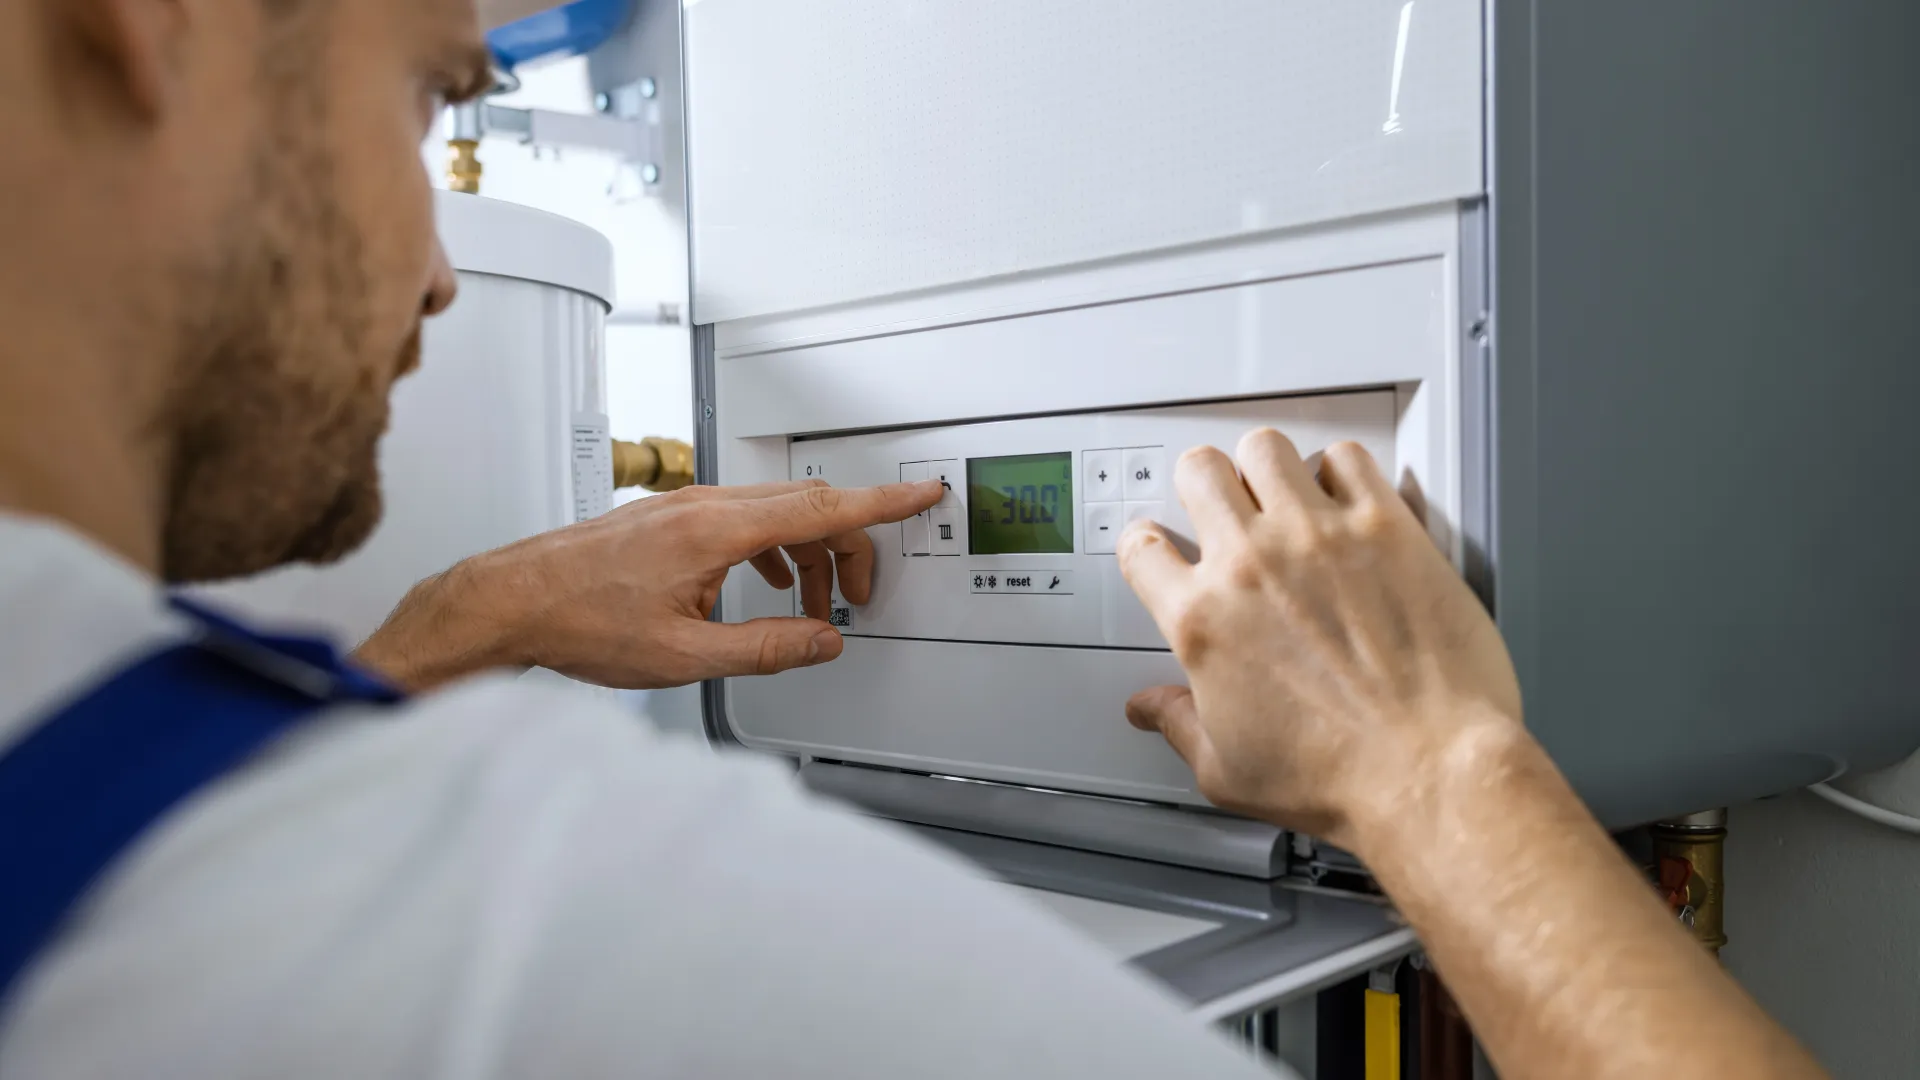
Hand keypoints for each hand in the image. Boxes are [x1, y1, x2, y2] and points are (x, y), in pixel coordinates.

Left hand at [355, 479, 943, 690]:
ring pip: (774, 511)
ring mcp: (683, 505)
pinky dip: (771, 544)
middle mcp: (702, 505)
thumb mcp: (686, 657)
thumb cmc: (578, 623)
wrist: (510, 602)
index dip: (882, 504)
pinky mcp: (667, 517)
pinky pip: (742, 515)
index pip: (821, 508)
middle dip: (846, 547)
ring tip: (807, 603)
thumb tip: (822, 641)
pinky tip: (762, 581)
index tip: (921, 493)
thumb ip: (767, 648)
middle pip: (806, 507)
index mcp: (716, 531)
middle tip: (855, 595)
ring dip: (806, 551)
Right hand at [1117, 432, 1523, 849]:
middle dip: (1206, 485)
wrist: (1428, 770)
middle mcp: (1252, 565)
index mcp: (1202, 620)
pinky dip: (1342, 470)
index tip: (1163, 550)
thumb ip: (1179, 725)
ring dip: (1269, 468)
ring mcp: (1318, 538)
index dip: (1148, 545)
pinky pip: (1348, 458)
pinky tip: (1348, 498)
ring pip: (1266, 447)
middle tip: (1224, 505)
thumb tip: (1152, 710)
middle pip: (1200, 472)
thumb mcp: (1228, 770)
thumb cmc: (1339, 776)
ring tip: (1285, 492)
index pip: (1141, 547)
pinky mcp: (1385, 527)